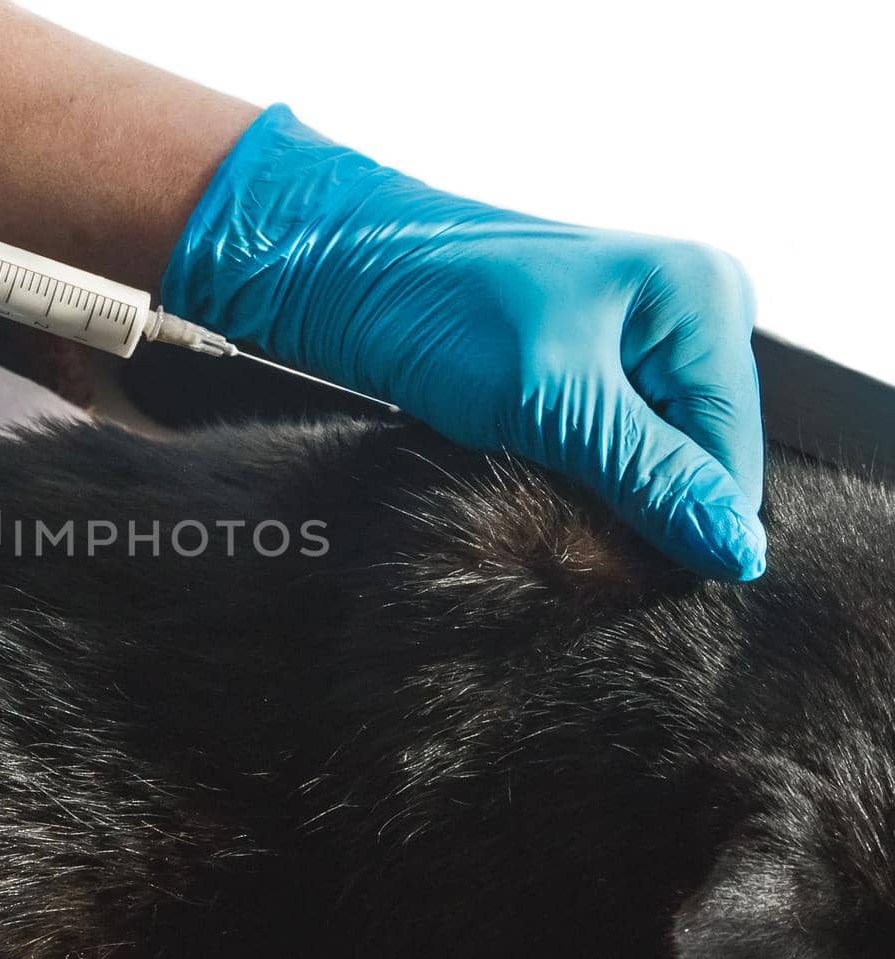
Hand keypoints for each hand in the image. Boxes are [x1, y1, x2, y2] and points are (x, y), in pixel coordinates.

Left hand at [164, 105, 764, 580]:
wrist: (338, 274)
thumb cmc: (436, 305)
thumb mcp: (550, 401)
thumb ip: (650, 475)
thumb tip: (737, 551)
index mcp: (703, 299)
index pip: (736, 457)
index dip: (688, 525)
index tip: (627, 568)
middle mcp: (686, 315)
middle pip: (701, 462)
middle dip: (642, 507)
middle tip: (565, 524)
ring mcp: (639, 344)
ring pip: (654, 465)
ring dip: (604, 498)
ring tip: (538, 488)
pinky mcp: (589, 370)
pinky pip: (610, 450)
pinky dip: (576, 478)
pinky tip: (531, 476)